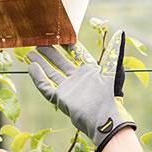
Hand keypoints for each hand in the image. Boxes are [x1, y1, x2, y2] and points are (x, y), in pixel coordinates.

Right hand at [26, 31, 134, 151]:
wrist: (103, 118)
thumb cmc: (110, 95)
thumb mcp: (112, 70)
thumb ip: (115, 51)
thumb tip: (120, 33)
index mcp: (90, 70)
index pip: (76, 53)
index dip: (68, 44)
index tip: (58, 34)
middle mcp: (78, 78)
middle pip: (61, 62)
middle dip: (51, 52)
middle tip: (40, 42)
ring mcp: (68, 89)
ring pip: (52, 72)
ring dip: (41, 63)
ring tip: (31, 52)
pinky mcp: (60, 99)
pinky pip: (46, 87)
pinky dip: (38, 78)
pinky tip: (31, 67)